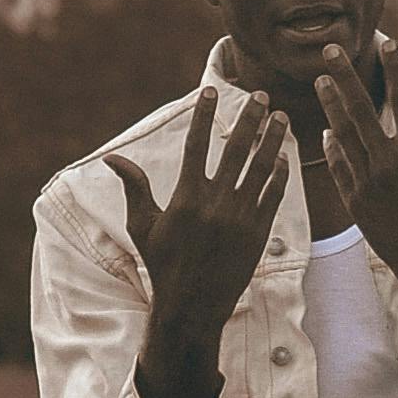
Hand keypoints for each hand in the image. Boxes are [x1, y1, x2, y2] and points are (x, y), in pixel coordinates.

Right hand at [110, 86, 287, 397]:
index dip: (203, 115)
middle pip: (236, 150)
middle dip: (249, 119)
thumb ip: (134, 187)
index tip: (211, 90)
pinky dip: (279, 175)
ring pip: (261, 169)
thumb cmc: (162, 264)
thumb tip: (112, 157)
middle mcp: (215, 204)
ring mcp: (240, 219)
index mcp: (186, 198)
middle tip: (259, 95)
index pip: (196, 145)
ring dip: (273, 141)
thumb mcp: (142, 226)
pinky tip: (284, 157)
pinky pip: (272, 196)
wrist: (191, 307)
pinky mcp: (258, 234)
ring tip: (280, 118)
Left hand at [314, 49, 397, 329]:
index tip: (385, 42)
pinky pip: (338, 167)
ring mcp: (366, 184)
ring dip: (330, 107)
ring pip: (342, 136)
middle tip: (329, 50)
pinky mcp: (354, 203)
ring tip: (320, 82)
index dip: (394, 69)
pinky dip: (332, 148)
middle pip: (359, 110)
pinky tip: (326, 131)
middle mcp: (386, 165)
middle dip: (344, 77)